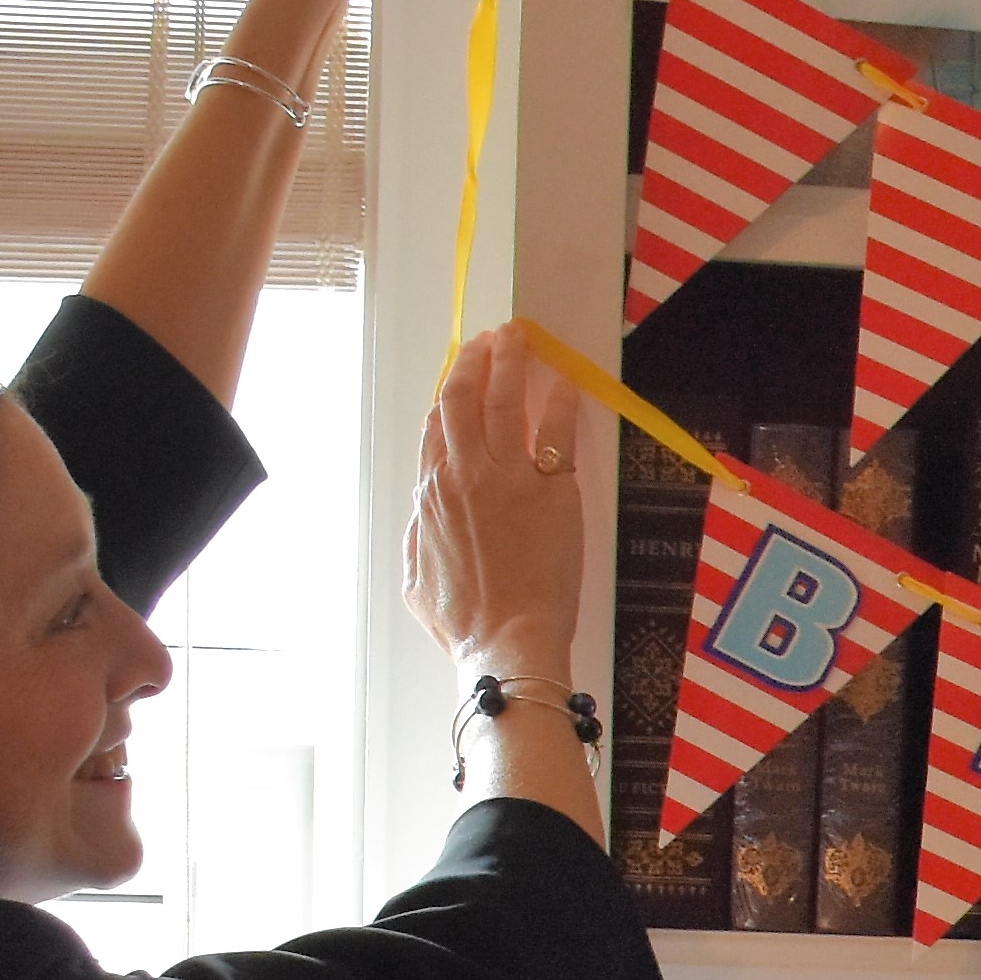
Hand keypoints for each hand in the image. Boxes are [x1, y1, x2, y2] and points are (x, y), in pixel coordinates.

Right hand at [406, 322, 591, 685]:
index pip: (436, 426)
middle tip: (491, 340)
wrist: (508, 640)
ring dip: (511, 362)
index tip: (461, 373)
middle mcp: (462, 475)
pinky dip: (560, 403)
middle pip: (461, 398)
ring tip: (518, 338)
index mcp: (430, 495)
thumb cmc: (463, 623)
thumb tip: (424, 513)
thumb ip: (420, 536)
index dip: (448, 393)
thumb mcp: (415, 579)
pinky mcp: (550, 489)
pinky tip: (565, 384)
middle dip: (474, 360)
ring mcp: (506, 478)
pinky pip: (555, 431)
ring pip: (504, 401)